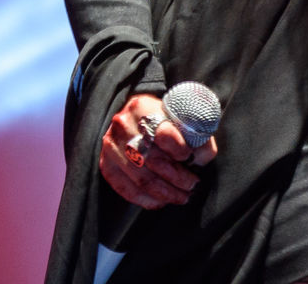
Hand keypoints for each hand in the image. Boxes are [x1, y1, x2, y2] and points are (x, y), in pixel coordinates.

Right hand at [99, 93, 217, 209]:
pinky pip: (126, 190)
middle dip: (177, 178)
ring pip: (141, 178)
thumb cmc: (162, 116)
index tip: (193, 159)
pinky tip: (161, 201)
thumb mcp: (178, 113)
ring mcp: (111, 147)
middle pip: (153, 160)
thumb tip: (201, 159)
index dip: (180, 150)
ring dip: (165, 193)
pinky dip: (146, 200)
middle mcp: (123, 125)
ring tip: (182, 196)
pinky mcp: (106, 165)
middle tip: (193, 185)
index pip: (163, 133)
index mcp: (142, 106)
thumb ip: (195, 132)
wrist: (134, 115)